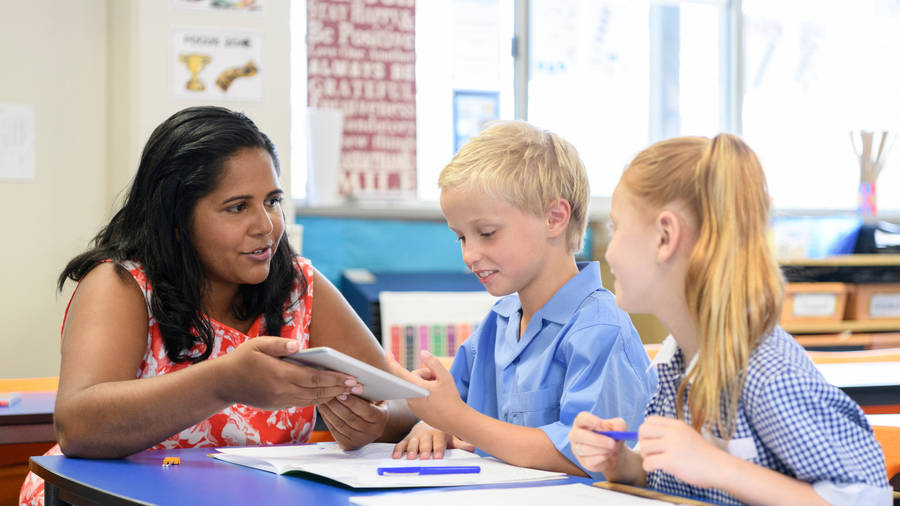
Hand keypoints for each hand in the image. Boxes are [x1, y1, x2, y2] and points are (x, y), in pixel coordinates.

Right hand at [218, 337, 360, 408]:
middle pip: (318, 391)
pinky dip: (320, 399)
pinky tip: (331, 394)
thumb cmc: (242, 360)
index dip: (335, 379)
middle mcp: (283, 391)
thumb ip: (279, 345)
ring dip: (333, 396)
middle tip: (361, 386)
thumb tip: (297, 345)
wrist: (223, 384)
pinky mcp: (279, 405)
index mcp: (280, 375)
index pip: (314, 378)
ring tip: (351, 392)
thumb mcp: (258, 345)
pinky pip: (304, 402)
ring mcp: (281, 400)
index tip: (352, 378)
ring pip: (313, 400)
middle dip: (341, 389)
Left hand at [317, 396, 388, 449]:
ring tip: (323, 400)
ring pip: (340, 425)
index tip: (341, 392)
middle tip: (327, 394)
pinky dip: (327, 419)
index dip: (352, 401)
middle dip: (336, 405)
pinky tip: (323, 410)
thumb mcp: (375, 399)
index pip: (365, 410)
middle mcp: (371, 432)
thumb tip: (353, 385)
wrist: (372, 426)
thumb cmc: (372, 407)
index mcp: (380, 419)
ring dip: (329, 411)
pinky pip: (334, 431)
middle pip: (350, 418)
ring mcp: (360, 440)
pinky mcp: (348, 445)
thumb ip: (366, 393)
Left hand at [384, 350, 466, 428]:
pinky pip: (416, 397)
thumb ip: (433, 363)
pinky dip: (424, 394)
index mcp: (416, 387)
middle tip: (437, 379)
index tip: (387, 353)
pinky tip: (436, 399)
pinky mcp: (416, 412)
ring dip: (425, 384)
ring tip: (438, 390)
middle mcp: (410, 398)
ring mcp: (412, 406)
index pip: (399, 372)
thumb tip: (422, 352)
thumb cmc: (451, 398)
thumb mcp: (445, 377)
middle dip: (425, 375)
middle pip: (413, 378)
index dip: (392, 361)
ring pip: (415, 387)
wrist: (456, 421)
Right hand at [392, 421, 475, 459]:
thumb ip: (461, 444)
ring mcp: (416, 435)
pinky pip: (401, 443)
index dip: (439, 448)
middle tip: (424, 457)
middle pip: (425, 442)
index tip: (438, 456)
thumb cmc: (441, 432)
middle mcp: (427, 433)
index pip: (439, 441)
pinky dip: (398, 449)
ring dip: (411, 450)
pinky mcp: (407, 438)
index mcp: (439, 432)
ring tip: (410, 457)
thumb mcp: (452, 437)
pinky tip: (396, 456)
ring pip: (413, 442)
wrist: (428, 419)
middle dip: (424, 450)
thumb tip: (473, 448)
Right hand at [568, 412, 629, 478]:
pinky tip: (608, 455)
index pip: (581, 418)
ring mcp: (577, 449)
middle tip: (613, 443)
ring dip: (603, 450)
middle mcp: (576, 434)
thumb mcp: (618, 427)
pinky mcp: (583, 462)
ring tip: (613, 449)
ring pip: (584, 450)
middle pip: (579, 435)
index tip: (601, 423)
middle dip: (597, 440)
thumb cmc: (612, 435)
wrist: (614, 452)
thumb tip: (618, 430)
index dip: (589, 420)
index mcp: (582, 422)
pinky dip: (603, 458)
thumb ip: (619, 425)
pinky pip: (590, 461)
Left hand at [637, 415, 728, 488]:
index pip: (649, 420)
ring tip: (655, 461)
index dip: (647, 431)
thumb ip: (671, 432)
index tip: (652, 441)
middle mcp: (673, 432)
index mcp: (676, 425)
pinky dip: (648, 467)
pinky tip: (655, 469)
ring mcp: (672, 446)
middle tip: (651, 453)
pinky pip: (648, 462)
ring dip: (646, 456)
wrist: (719, 468)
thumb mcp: (688, 435)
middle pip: (643, 430)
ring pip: (644, 447)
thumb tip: (651, 435)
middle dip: (643, 442)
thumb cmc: (704, 455)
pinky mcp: (671, 461)